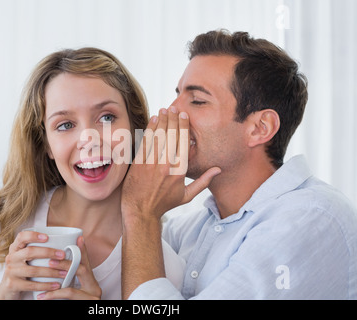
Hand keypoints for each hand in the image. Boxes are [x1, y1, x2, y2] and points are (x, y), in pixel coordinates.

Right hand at [0, 230, 62, 299]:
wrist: (6, 290)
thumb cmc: (21, 271)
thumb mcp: (24, 259)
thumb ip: (36, 250)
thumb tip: (62, 244)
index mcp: (15, 249)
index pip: (22, 237)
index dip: (34, 235)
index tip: (47, 237)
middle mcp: (11, 258)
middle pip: (30, 252)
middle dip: (48, 252)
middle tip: (62, 255)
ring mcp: (10, 271)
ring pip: (33, 270)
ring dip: (51, 272)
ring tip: (64, 273)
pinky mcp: (12, 284)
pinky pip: (32, 285)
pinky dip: (46, 285)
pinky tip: (56, 285)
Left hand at [37, 237, 101, 299]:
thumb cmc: (76, 307)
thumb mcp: (74, 295)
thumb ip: (69, 284)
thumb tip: (54, 272)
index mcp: (92, 284)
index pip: (87, 264)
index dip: (83, 251)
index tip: (79, 238)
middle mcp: (95, 288)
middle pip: (83, 269)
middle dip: (66, 263)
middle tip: (51, 260)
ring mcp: (93, 296)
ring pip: (76, 281)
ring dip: (60, 274)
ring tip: (46, 272)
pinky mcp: (89, 303)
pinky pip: (70, 294)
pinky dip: (54, 294)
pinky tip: (43, 295)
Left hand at [122, 107, 220, 221]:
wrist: (140, 211)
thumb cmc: (164, 204)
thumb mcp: (186, 196)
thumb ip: (203, 182)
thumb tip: (218, 170)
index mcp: (178, 170)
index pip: (183, 142)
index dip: (184, 126)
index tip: (184, 115)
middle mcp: (165, 164)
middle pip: (170, 135)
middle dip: (173, 119)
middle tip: (174, 108)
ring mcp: (151, 162)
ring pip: (158, 136)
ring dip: (161, 121)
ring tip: (164, 110)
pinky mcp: (139, 162)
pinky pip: (145, 142)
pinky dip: (149, 130)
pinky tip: (152, 121)